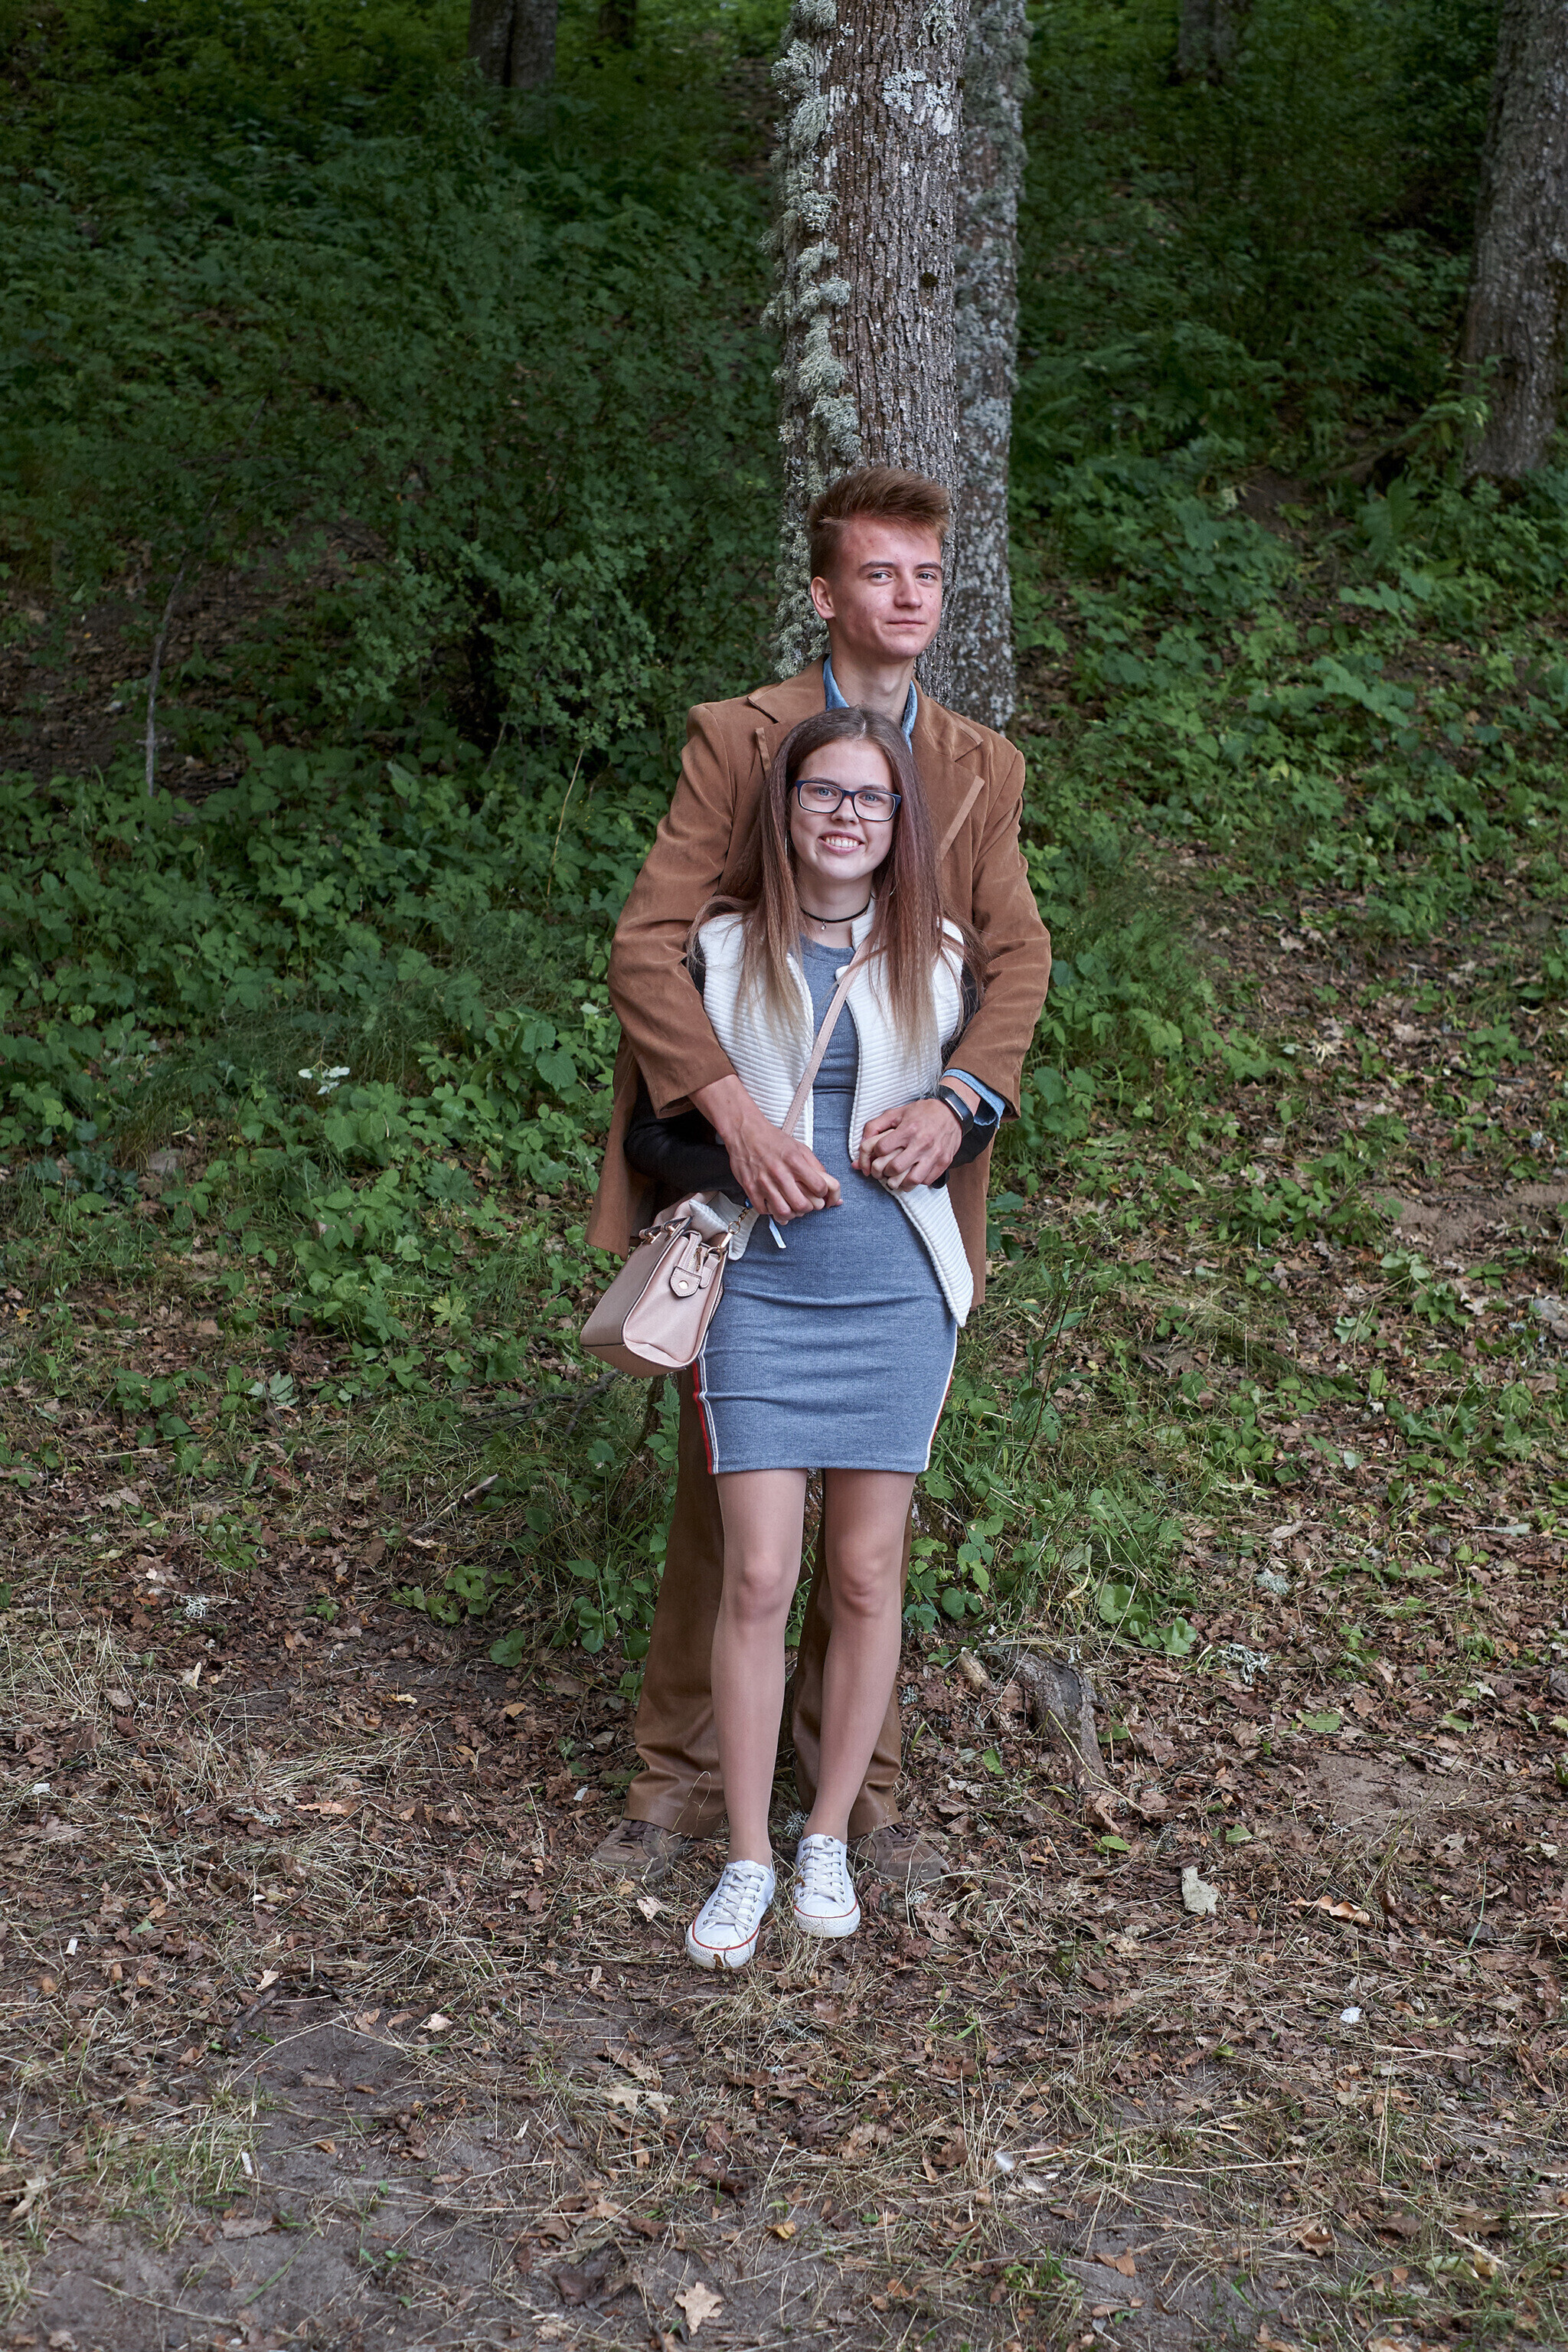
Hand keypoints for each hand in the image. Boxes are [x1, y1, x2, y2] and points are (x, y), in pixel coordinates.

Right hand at [691, 1075, 840, 1223]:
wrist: (745, 1132)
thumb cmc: (772, 1140)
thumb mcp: (799, 1147)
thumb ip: (814, 1165)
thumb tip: (827, 1185)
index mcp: (794, 1160)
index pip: (819, 1187)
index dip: (824, 1193)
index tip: (820, 1193)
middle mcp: (779, 1172)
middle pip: (802, 1205)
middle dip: (809, 1208)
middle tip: (807, 1204)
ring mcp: (763, 1182)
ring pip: (783, 1212)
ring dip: (791, 1214)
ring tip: (792, 1208)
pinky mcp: (750, 1188)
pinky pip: (764, 1210)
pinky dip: (772, 1212)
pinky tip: (775, 1204)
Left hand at [855, 1096, 964, 1189]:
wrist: (952, 1112)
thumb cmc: (922, 1112)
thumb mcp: (897, 1112)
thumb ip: (875, 1126)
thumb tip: (861, 1145)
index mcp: (908, 1129)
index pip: (882, 1149)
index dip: (875, 1154)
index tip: (878, 1153)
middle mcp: (921, 1143)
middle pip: (894, 1168)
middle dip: (884, 1172)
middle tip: (883, 1170)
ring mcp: (934, 1154)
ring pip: (912, 1179)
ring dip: (900, 1182)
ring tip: (896, 1177)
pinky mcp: (943, 1162)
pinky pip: (926, 1180)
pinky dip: (916, 1181)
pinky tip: (911, 1174)